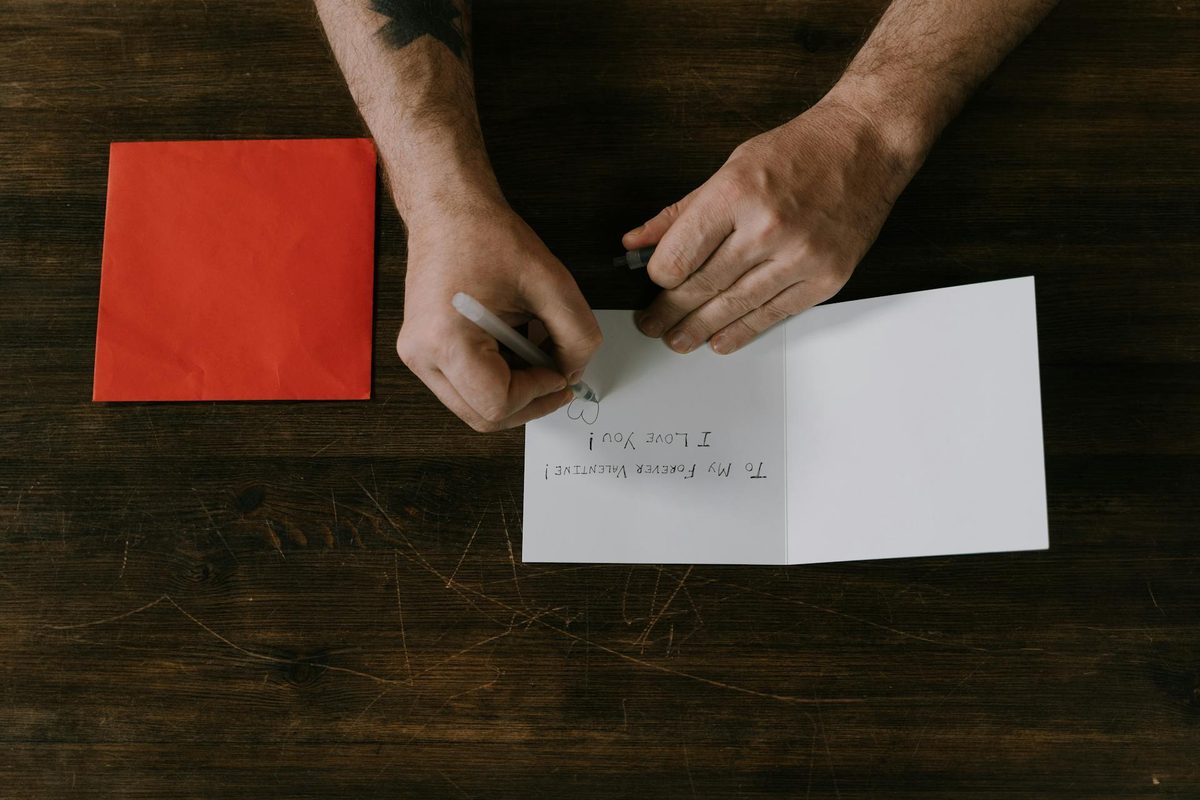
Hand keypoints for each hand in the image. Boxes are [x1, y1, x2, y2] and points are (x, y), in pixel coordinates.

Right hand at [396, 198, 601, 431]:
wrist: (448, 210)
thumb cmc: (486, 235)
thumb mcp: (551, 283)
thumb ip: (576, 335)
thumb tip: (573, 372)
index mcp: (446, 339)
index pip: (496, 403)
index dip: (538, 394)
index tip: (560, 372)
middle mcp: (421, 354)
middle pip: (482, 417)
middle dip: (528, 403)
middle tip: (559, 378)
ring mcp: (417, 356)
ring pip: (473, 407)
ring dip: (514, 393)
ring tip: (536, 354)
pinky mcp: (423, 352)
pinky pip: (465, 388)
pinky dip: (498, 380)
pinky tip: (516, 348)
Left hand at [623, 93, 915, 353]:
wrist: (867, 144)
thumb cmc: (800, 151)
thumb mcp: (731, 167)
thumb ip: (681, 212)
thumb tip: (636, 243)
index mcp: (737, 193)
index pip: (679, 256)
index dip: (659, 278)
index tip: (653, 284)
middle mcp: (768, 227)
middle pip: (703, 286)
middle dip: (670, 312)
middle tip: (652, 325)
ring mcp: (801, 256)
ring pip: (736, 307)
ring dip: (700, 329)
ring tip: (678, 340)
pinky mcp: (827, 278)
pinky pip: (774, 314)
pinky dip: (742, 331)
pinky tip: (720, 339)